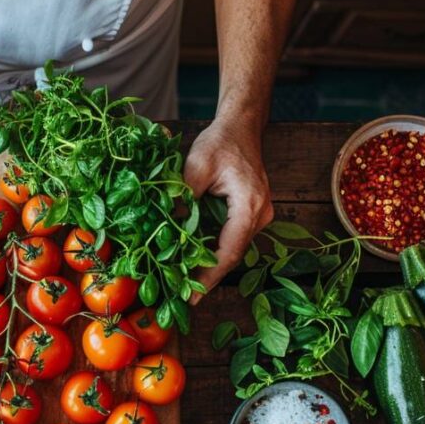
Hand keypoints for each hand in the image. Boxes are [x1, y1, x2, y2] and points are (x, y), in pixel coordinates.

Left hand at [182, 115, 273, 300]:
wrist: (241, 126)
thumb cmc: (220, 143)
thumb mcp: (195, 167)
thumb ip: (183, 199)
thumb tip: (164, 230)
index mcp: (249, 206)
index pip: (229, 251)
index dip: (209, 276)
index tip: (192, 296)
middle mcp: (260, 215)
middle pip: (232, 255)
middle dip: (207, 276)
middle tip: (182, 297)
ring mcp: (258, 216)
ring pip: (232, 249)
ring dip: (209, 265)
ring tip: (184, 284)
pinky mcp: (250, 214)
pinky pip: (231, 238)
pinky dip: (212, 250)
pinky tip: (192, 261)